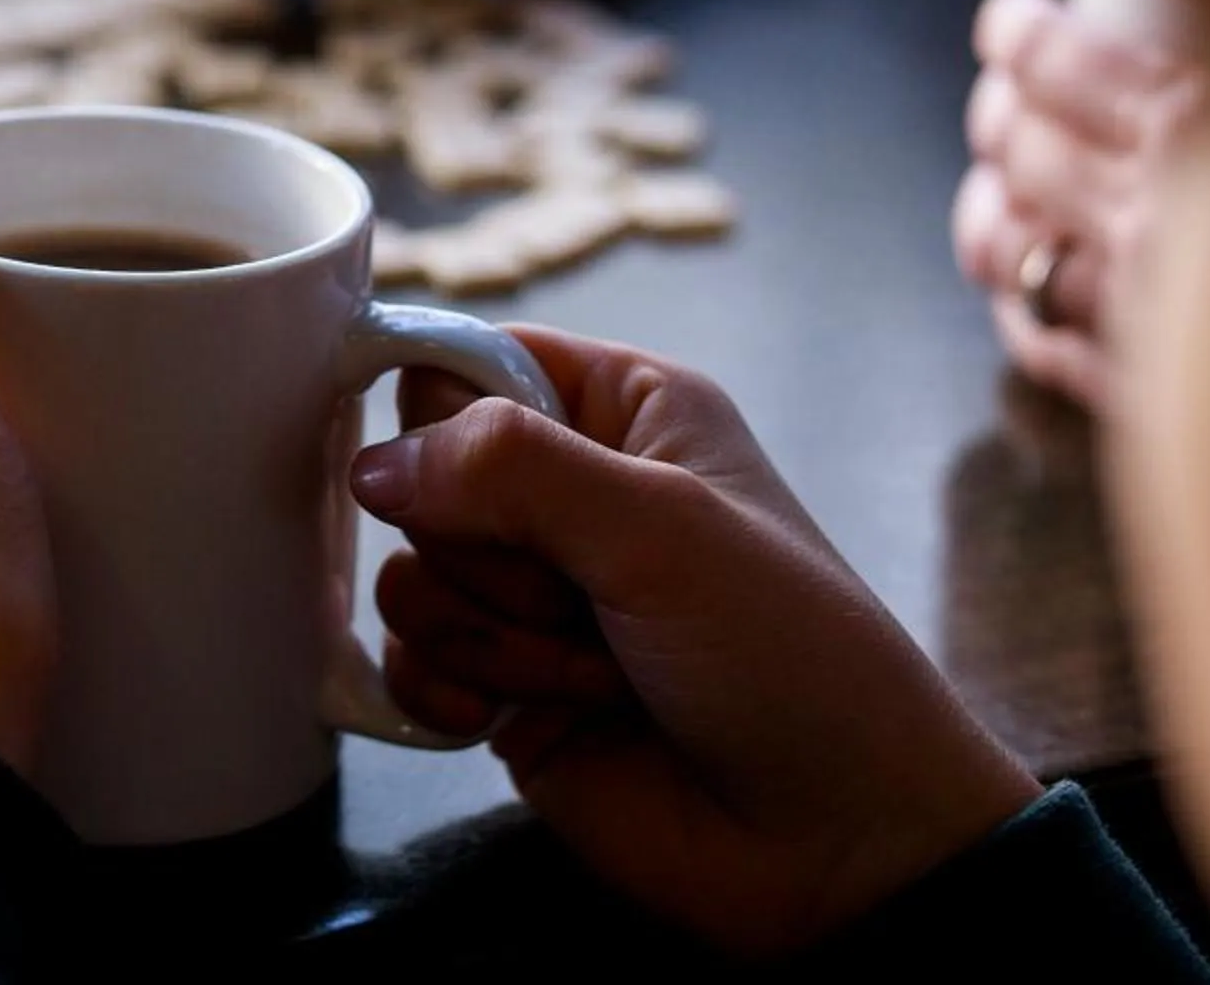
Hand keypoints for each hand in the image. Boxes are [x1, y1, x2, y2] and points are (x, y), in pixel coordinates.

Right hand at [354, 326, 1037, 957]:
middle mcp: (569, 494)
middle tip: (585, 603)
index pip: (471, 363)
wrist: (841, 847)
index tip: (471, 479)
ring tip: (592, 676)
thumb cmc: (789, 660)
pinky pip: (404, 660)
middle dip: (491, 554)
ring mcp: (531, 598)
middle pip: (423, 476)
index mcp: (626, 413)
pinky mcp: (503, 688)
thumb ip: (509, 470)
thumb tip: (369, 467)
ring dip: (489, 635)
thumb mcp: (662, 530)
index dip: (448, 414)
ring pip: (410, 573)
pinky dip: (443, 690)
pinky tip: (505, 720)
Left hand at [955, 0, 1206, 411]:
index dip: (1019, 33)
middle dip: (1002, 112)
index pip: (1056, 62)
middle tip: (1006, 94)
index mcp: (1197, 125)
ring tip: (1003, 182)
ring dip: (992, 207)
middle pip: (1022, 148)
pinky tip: (1032, 281)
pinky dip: (1023, 306)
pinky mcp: (1146, 392)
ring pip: (1012, 246)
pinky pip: (1047, 344)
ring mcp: (1143, 311)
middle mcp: (1151, 214)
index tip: (1013, 20)